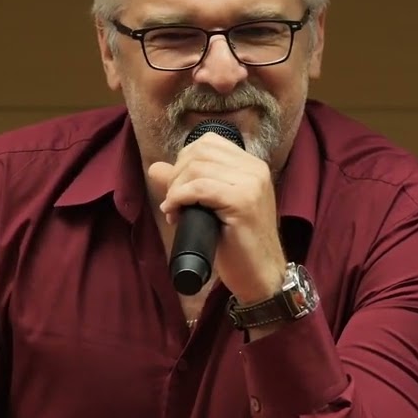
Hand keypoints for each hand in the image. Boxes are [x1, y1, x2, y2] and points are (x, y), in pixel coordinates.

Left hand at [147, 131, 285, 303]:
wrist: (261, 275)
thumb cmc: (238, 245)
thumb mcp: (211, 207)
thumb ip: (187, 184)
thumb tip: (156, 167)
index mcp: (252, 166)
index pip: (208, 142)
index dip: (184, 160)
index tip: (178, 187)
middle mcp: (255, 169)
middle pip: (199, 152)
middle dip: (176, 175)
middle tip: (173, 201)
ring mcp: (252, 184)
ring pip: (196, 168)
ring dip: (176, 189)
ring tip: (174, 211)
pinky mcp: (243, 202)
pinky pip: (200, 188)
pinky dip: (179, 198)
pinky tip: (174, 212)